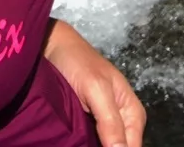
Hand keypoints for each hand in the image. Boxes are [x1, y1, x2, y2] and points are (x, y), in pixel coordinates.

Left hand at [45, 20, 144, 146]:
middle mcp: (120, 122)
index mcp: (132, 113)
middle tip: (81, 143)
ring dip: (91, 145)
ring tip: (75, 142)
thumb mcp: (97, 89)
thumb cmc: (78, 62)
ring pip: (102, 145)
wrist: (52, 45)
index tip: (97, 145)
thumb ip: (111, 122)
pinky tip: (72, 142)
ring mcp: (101, 123)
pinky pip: (88, 140)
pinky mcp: (84, 123)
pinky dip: (81, 143)